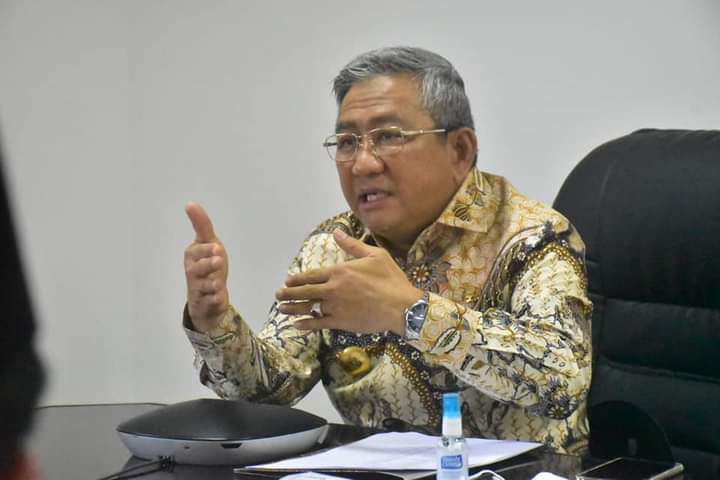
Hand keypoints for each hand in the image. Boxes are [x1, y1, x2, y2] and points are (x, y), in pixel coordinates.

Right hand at [184, 202, 229, 332]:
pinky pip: (209, 302)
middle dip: (209, 264)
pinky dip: (215, 300)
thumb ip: (201, 225)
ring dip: (212, 283)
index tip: (217, 248)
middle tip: (219, 260)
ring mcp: (199, 289)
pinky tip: (221, 298)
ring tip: (219, 283)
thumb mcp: (208, 243)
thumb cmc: (208, 265)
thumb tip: (190, 203)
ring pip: (203, 286)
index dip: (207, 250)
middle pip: (198, 269)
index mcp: (192, 256)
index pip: (197, 251)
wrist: (208, 294)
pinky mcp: (206, 302)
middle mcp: (193, 272)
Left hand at [275, 229, 422, 334]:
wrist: (402, 307)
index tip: (288, 281)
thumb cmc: (391, 279)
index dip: (297, 279)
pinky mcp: (341, 322)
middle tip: (277, 295)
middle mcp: (334, 289)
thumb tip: (336, 232)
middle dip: (288, 294)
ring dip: (293, 308)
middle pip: (305, 291)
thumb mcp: (375, 255)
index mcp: (340, 271)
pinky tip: (296, 325)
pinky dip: (306, 324)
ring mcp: (336, 307)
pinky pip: (318, 323)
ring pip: (308, 308)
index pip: (312, 275)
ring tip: (281, 309)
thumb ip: (352, 245)